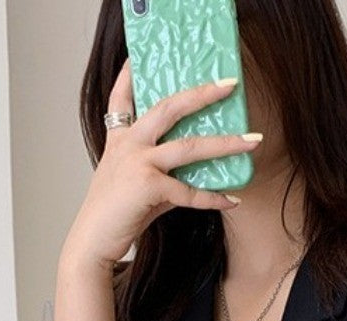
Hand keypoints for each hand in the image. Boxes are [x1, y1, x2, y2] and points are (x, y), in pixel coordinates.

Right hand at [63, 61, 262, 267]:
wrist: (94, 240)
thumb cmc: (115, 212)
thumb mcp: (134, 182)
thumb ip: (161, 170)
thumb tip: (198, 174)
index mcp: (120, 138)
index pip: (122, 97)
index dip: (131, 74)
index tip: (142, 54)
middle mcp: (129, 144)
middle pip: (169, 108)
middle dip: (202, 94)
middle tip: (230, 85)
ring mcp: (138, 162)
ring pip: (190, 146)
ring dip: (226, 144)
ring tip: (253, 141)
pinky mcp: (148, 186)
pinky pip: (190, 192)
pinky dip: (214, 198)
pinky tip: (232, 200)